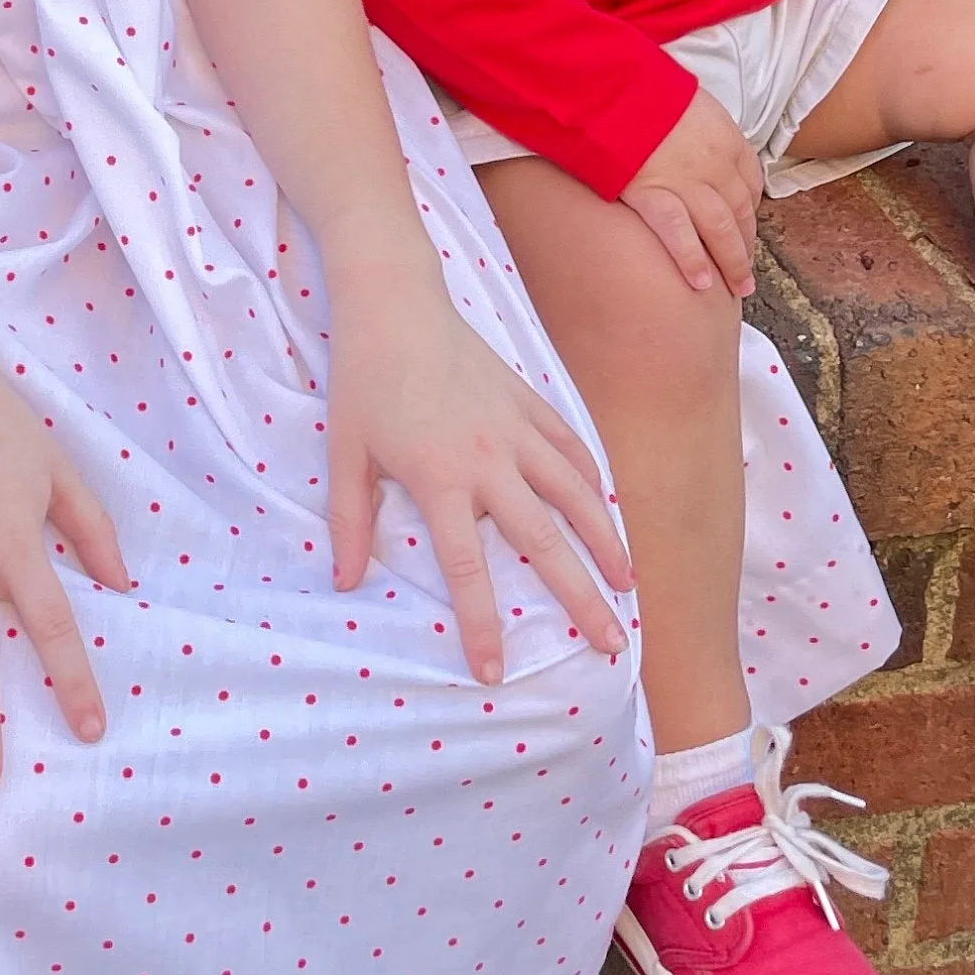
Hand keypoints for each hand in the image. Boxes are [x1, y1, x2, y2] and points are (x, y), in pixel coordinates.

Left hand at [325, 283, 633, 676]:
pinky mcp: (529, 398)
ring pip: (576, 494)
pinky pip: (571, 445)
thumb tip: (345, 583)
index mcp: (440, 478)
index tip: (498, 673)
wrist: (393, 301)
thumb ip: (349, 520)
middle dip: (581, 599)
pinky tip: (607, 507)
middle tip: (613, 646)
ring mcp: (516, 427)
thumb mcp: (345, 452)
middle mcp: (489, 459)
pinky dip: (593, 478)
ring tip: (629, 584)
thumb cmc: (364, 379)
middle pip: (546, 542)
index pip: (468, 568)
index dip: (483, 625)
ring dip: (606, 541)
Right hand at [620, 86, 763, 295]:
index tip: (744, 229)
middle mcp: (713, 161)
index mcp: (725, 136)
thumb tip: (698, 146)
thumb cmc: (640, 86)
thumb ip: (699, 127)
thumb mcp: (685, 98)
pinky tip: (701, 282)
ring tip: (736, 285)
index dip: (750, 211)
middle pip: (740, 210)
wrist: (609, 83)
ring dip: (732, 261)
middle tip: (746, 272)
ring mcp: (684, 179)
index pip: (751, 181)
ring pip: (719, 228)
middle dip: (746, 244)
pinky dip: (692, 259)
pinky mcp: (650, 191)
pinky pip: (678, 232)